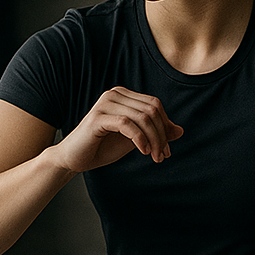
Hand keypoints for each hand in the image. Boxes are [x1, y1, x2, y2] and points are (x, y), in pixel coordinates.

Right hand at [53, 87, 183, 173]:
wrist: (74, 159)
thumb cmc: (102, 147)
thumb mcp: (135, 140)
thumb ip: (155, 133)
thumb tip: (180, 131)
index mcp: (124, 96)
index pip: (155, 105)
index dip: (165, 127)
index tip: (167, 150)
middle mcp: (115, 94)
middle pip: (151, 110)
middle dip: (161, 135)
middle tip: (162, 156)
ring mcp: (105, 103)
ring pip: (142, 117)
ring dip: (153, 140)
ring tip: (155, 157)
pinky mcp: (98, 117)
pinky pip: (128, 124)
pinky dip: (140, 139)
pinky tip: (143, 152)